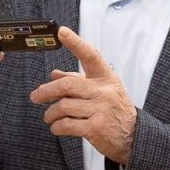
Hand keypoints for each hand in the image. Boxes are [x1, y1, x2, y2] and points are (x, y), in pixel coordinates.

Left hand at [30, 27, 136, 163]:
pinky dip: (57, 126)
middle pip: (67, 85)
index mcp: (105, 79)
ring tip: (50, 116)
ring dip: (51, 113)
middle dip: (46, 91)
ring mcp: (100, 110)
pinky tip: (57, 126)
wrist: (133, 137)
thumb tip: (55, 74)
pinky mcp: (96, 128)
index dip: (75, 43)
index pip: (90, 56)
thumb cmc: (115, 112)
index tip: (62, 32)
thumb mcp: (102, 92)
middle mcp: (104, 92)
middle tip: (36, 97)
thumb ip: (78, 81)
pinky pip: (67, 124)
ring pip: (63, 106)